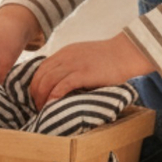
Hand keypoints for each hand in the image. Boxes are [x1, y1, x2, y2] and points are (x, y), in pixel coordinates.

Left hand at [28, 34, 151, 108]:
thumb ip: (72, 65)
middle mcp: (66, 57)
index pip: (42, 67)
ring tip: (42, 109)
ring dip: (42, 96)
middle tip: (36, 106)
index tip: (36, 96)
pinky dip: (53, 95)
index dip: (35, 83)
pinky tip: (51, 104)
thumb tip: (62, 83)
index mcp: (65, 52)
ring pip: (48, 80)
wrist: (126, 52)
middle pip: (41, 74)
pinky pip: (62, 85)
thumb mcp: (84, 56)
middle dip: (35, 92)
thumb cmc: (109, 58)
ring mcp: (74, 64)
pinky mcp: (83, 73)